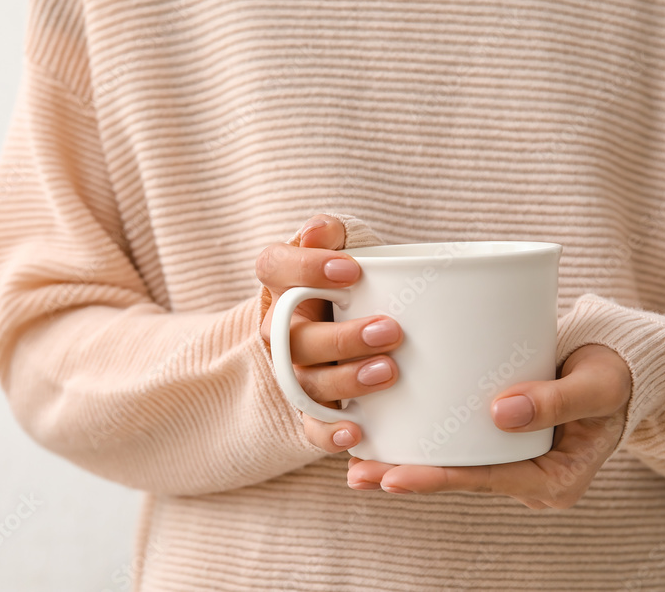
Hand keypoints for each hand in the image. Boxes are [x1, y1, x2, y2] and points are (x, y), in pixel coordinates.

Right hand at [258, 214, 403, 452]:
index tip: (353, 270)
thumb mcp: (346, 245)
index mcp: (282, 282)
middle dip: (341, 337)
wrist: (358, 316)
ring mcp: (294, 370)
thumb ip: (333, 234)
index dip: (305, 269)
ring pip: (305, 382)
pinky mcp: (312, 407)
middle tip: (391, 330)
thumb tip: (320, 231)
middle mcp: (281, 329)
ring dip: (345, 380)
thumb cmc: (355, 276)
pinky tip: (357, 433)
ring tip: (390, 372)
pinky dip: (329, 433)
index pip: (273, 267)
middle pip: (292, 337)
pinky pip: (310, 426)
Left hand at [346, 344, 631, 508]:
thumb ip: (557, 400)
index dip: (441, 479)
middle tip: (359, 474)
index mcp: (555, 478)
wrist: (615, 364)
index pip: (488, 480)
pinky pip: (456, 444)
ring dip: (405, 462)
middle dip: (408, 477)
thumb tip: (501, 414)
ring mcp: (511, 459)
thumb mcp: (597, 384)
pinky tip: (381, 435)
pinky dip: (422, 440)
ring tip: (355, 464)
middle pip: (461, 477)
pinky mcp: (495, 437)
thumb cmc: (610, 373)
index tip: (396, 478)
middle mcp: (527, 477)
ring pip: (453, 463)